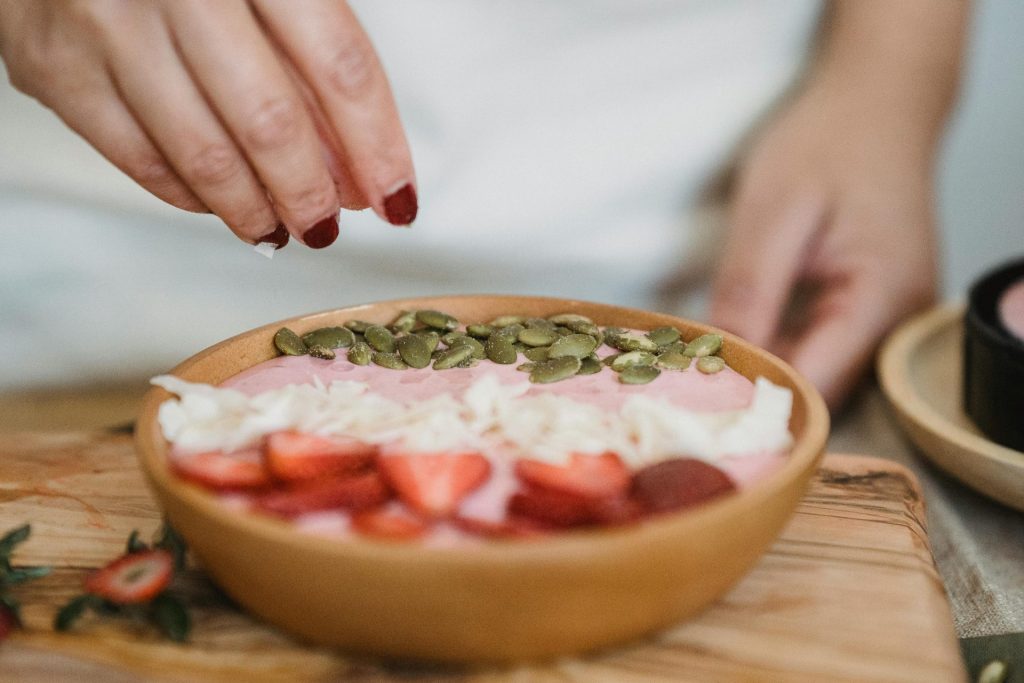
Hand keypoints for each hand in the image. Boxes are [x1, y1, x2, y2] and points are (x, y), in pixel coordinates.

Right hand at [0, 0, 416, 248]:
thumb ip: (311, 55)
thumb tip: (353, 166)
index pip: (340, 64)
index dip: (377, 144)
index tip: (396, 197)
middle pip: (271, 123)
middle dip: (311, 193)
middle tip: (326, 224)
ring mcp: (108, 24)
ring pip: (204, 154)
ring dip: (255, 210)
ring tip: (280, 229)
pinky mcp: (55, 66)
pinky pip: (138, 159)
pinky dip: (190, 196)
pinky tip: (220, 204)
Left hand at [709, 82, 938, 409]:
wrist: (879, 101)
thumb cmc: (830, 142)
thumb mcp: (774, 208)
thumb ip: (750, 288)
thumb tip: (722, 359)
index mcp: (882, 299)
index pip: (815, 384)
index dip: (754, 396)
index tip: (694, 396)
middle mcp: (899, 323)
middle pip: (819, 390)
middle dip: (754, 390)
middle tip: (686, 382)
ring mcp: (891, 320)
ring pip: (819, 375)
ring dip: (764, 370)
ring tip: (705, 361)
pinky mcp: (873, 311)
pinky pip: (822, 349)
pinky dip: (780, 347)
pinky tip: (740, 336)